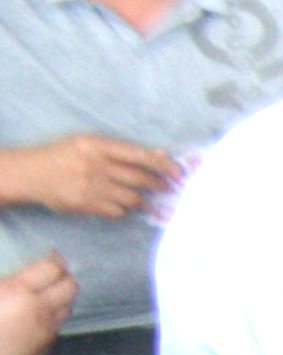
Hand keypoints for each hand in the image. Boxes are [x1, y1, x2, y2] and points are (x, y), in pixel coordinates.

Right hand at [0, 254, 74, 354]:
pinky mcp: (43, 349)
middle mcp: (40, 310)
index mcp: (19, 291)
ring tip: (47, 295)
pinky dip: (50, 318)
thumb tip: (16, 278)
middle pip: (70, 288)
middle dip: (65, 277)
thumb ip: (6, 282)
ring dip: (60, 299)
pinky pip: (55, 328)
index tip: (52, 255)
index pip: (53, 268)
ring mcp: (45, 332)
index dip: (55, 259)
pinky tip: (35, 318)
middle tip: (54, 273)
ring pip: (66, 309)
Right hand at [2, 136, 178, 219]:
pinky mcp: (85, 205)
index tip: (179, 173)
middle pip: (139, 178)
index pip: (138, 155)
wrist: (31, 173)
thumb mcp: (89, 143)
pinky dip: (123, 209)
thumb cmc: (65, 155)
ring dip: (142, 200)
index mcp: (96, 145)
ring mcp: (90, 187)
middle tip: (167, 187)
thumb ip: (123, 151)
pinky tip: (120, 205)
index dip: (163, 165)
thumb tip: (161, 155)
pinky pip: (117, 211)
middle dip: (158, 185)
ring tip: (145, 199)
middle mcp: (94, 165)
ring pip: (131, 198)